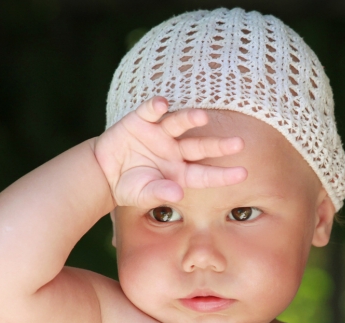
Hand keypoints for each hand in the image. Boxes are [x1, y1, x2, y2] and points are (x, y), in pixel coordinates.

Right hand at [94, 97, 246, 208]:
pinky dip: (155, 107)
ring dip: (190, 119)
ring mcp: (159, 134)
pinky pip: (150, 111)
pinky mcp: (141, 121)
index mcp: (178, 172)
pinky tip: (161, 105)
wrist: (102, 172)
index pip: (204, 174)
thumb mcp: (142, 194)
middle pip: (200, 146)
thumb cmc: (127, 186)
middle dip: (218, 145)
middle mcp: (174, 150)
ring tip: (201, 117)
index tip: (243, 174)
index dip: (223, 174)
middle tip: (238, 143)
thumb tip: (178, 194)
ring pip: (179, 123)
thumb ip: (159, 193)